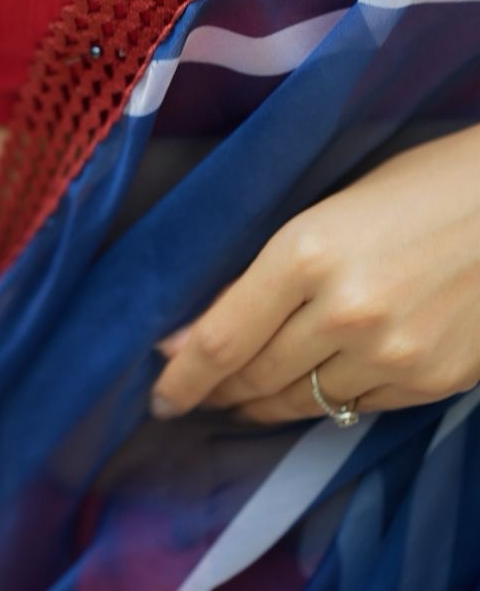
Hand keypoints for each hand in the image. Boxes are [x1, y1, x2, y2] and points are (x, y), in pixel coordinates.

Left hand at [149, 124, 479, 423]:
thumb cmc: (422, 184)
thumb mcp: (331, 207)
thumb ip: (270, 267)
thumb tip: (204, 323)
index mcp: (306, 252)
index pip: (222, 338)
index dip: (182, 376)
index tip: (160, 393)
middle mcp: (344, 312)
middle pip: (255, 377)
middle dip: (216, 392)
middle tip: (192, 396)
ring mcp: (391, 354)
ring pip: (303, 402)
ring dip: (264, 405)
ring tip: (243, 400)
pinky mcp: (431, 381)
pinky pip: (357, 407)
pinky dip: (327, 402)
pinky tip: (312, 392)